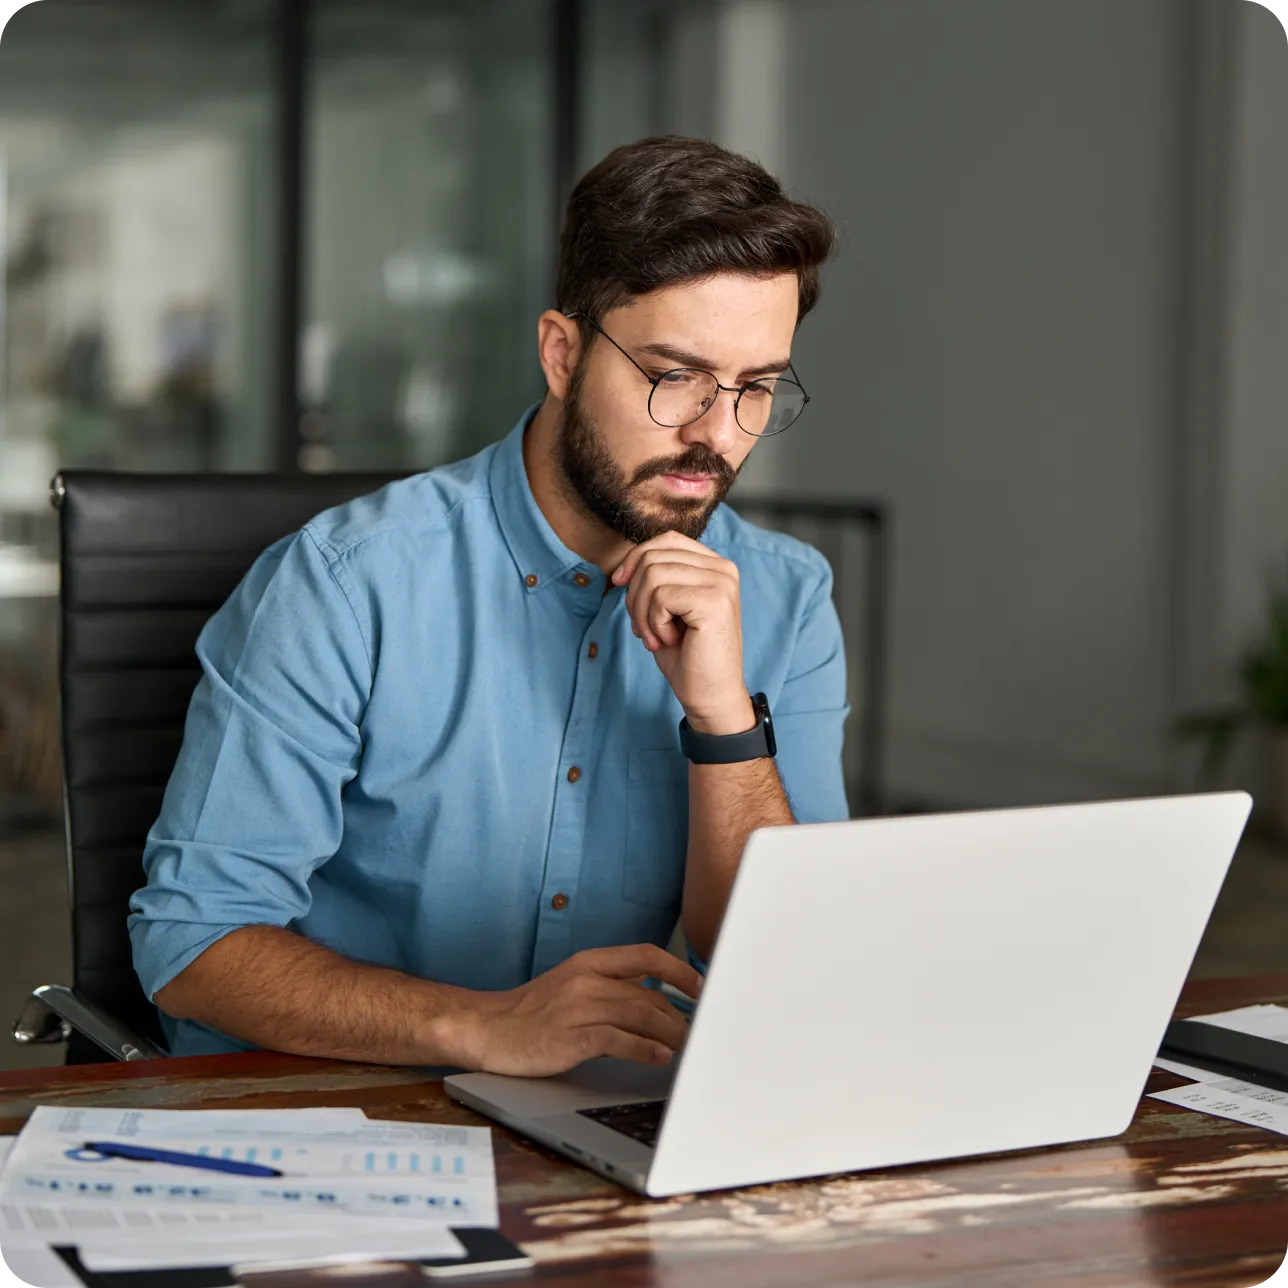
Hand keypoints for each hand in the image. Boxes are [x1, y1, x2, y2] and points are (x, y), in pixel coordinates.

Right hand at [466, 945, 702, 1076]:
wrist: (487, 1028)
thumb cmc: (532, 1011)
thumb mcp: (572, 984)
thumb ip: (610, 987)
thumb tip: (655, 998)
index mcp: (589, 962)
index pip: (646, 955)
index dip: (679, 970)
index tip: (701, 987)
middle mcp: (586, 980)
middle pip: (649, 994)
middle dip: (680, 1015)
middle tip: (698, 1032)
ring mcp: (577, 1008)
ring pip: (640, 1015)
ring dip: (671, 1033)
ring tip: (687, 1047)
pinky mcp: (570, 1038)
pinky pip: (618, 1041)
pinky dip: (646, 1050)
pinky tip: (661, 1058)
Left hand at [611, 532, 753, 733]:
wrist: (710, 695)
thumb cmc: (687, 655)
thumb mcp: (665, 609)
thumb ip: (654, 579)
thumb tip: (623, 567)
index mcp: (715, 566)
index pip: (667, 539)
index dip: (635, 558)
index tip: (618, 584)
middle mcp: (723, 568)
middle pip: (654, 556)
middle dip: (634, 594)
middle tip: (642, 628)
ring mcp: (721, 583)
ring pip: (652, 575)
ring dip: (642, 612)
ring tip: (656, 637)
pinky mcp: (714, 601)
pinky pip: (661, 596)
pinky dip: (654, 622)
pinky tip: (669, 640)